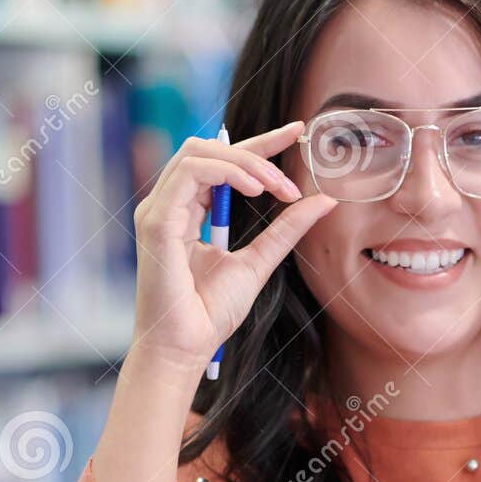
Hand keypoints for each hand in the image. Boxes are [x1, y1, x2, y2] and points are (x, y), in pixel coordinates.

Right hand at [130, 120, 336, 371]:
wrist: (185, 348)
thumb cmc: (211, 313)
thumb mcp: (259, 262)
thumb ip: (285, 229)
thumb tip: (323, 199)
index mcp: (187, 210)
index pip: (222, 161)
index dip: (260, 143)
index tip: (297, 132)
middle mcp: (169, 204)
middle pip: (208, 148)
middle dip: (255, 152)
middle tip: (290, 183)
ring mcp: (158, 209)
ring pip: (197, 152)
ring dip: (245, 163)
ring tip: (276, 188)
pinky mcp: (157, 220)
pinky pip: (189, 172)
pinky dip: (226, 173)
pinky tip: (255, 191)